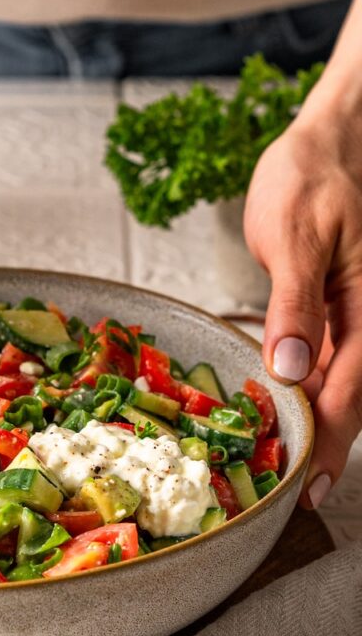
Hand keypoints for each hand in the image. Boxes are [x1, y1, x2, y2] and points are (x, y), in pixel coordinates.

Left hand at [244, 112, 361, 508]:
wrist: (326, 144)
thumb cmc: (309, 178)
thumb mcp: (295, 235)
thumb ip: (294, 305)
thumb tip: (291, 371)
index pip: (353, 386)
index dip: (330, 439)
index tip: (311, 485)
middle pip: (354, 394)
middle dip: (326, 443)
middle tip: (295, 492)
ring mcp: (360, 313)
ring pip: (344, 381)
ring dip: (317, 419)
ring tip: (284, 460)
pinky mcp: (342, 310)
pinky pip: (331, 358)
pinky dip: (307, 386)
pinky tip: (280, 407)